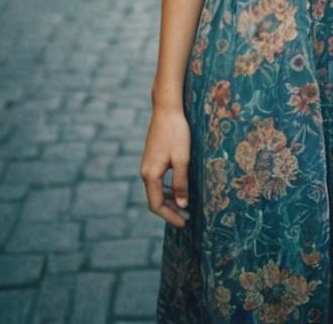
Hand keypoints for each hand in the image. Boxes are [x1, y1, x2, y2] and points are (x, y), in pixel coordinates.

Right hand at [140, 107, 191, 227]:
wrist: (166, 109)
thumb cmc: (176, 132)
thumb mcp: (182, 159)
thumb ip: (181, 183)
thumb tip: (182, 204)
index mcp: (150, 174)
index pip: (156, 205)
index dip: (170, 216)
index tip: (184, 223)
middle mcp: (145, 172)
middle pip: (154, 200)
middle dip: (170, 211)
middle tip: (187, 218)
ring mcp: (147, 165)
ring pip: (156, 190)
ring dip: (169, 200)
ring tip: (184, 207)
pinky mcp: (152, 159)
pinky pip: (157, 181)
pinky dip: (167, 189)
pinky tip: (178, 189)